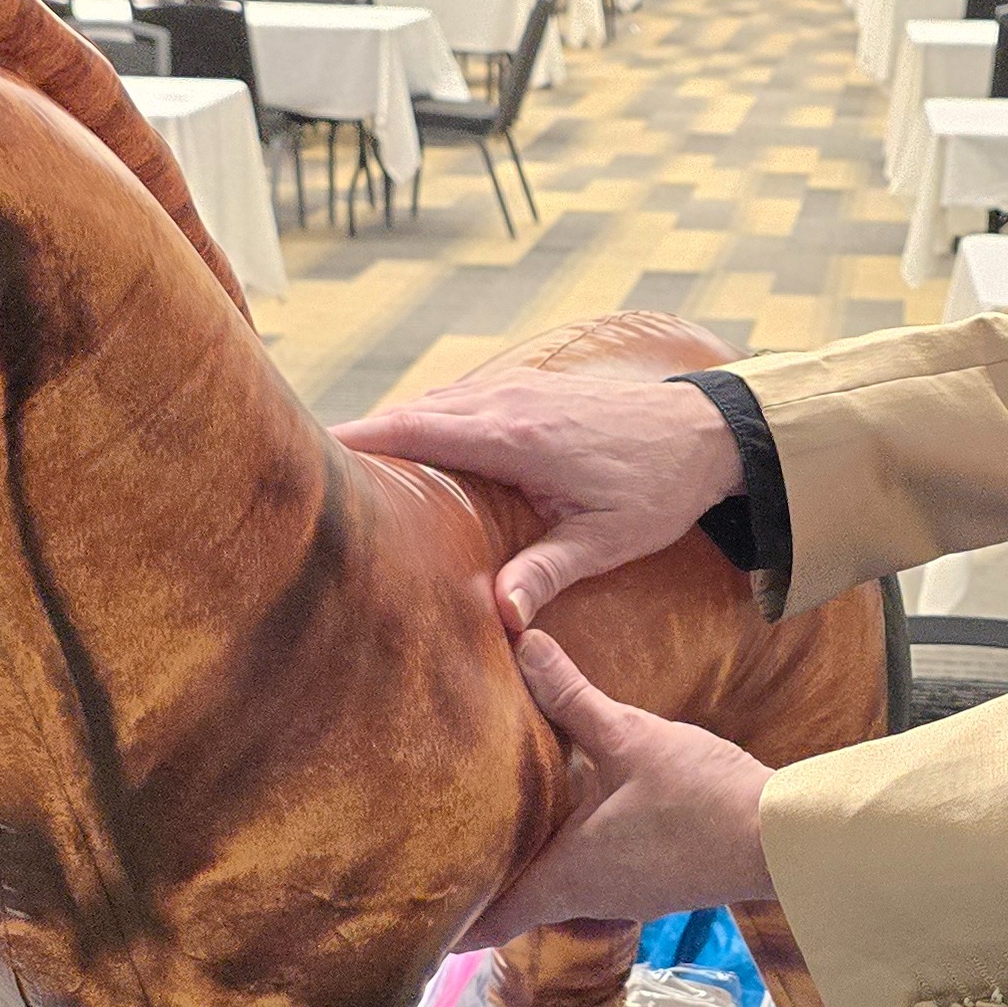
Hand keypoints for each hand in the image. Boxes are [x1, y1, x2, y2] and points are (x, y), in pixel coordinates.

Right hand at [337, 375, 741, 631]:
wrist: (710, 431)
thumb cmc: (660, 488)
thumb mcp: (607, 541)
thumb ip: (548, 573)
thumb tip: (499, 617)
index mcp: (515, 437)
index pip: (416, 431)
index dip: (358, 439)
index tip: (304, 451)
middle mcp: (507, 402)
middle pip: (410, 413)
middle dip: (357, 436)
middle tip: (298, 466)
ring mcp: (518, 390)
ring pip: (433, 404)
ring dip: (390, 428)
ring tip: (337, 462)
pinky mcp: (530, 391)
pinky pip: (460, 402)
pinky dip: (424, 420)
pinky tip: (407, 449)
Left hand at [459, 634, 774, 947]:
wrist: (781, 838)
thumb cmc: (700, 798)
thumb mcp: (629, 737)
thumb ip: (571, 696)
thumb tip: (520, 644)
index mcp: (568, 875)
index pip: (491, 920)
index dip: (449, 922)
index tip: (417, 914)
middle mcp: (591, 896)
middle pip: (521, 901)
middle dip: (487, 878)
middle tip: (444, 849)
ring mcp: (628, 896)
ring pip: (562, 884)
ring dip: (534, 859)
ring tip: (502, 821)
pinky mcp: (658, 884)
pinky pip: (600, 872)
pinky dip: (576, 850)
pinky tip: (579, 809)